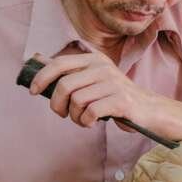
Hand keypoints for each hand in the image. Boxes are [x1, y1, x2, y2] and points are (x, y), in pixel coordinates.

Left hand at [29, 51, 153, 130]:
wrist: (149, 109)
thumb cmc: (115, 97)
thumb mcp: (93, 79)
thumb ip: (71, 72)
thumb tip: (38, 61)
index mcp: (94, 59)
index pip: (60, 63)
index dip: (42, 77)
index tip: (32, 91)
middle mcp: (102, 67)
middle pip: (64, 85)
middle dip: (57, 104)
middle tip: (62, 114)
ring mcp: (112, 83)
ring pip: (76, 101)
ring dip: (74, 116)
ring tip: (82, 119)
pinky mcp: (120, 100)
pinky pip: (90, 112)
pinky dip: (86, 122)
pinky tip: (91, 122)